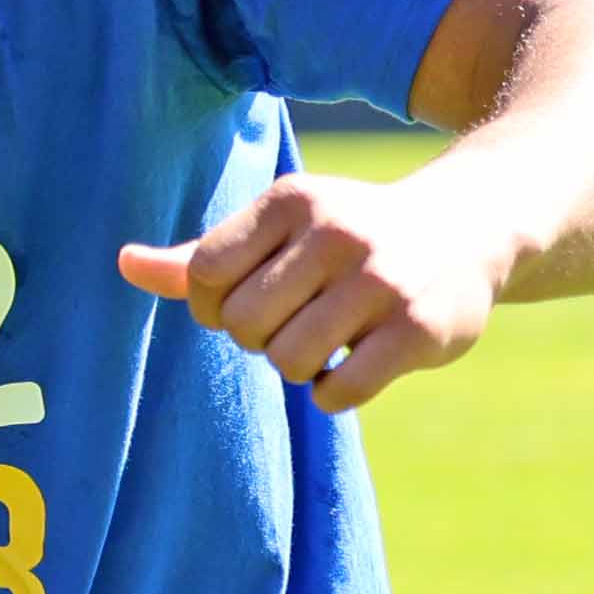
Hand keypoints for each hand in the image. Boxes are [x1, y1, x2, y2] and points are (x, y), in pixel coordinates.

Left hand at [118, 167, 511, 414]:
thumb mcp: (277, 230)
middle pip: (242, 324)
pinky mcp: (419, 329)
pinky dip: (334, 392)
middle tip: (296, 322)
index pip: (203, 276)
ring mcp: (382, 281)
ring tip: (327, 340)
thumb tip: (123, 264)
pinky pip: (338, 392)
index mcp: (289, 201)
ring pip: (287, 359)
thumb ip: (198, 256)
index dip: (213, 306)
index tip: (248, 301)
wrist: (470, 229)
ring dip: (297, 365)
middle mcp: (336, 234)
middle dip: (258, 337)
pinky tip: (357, 364)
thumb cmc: (346, 236)